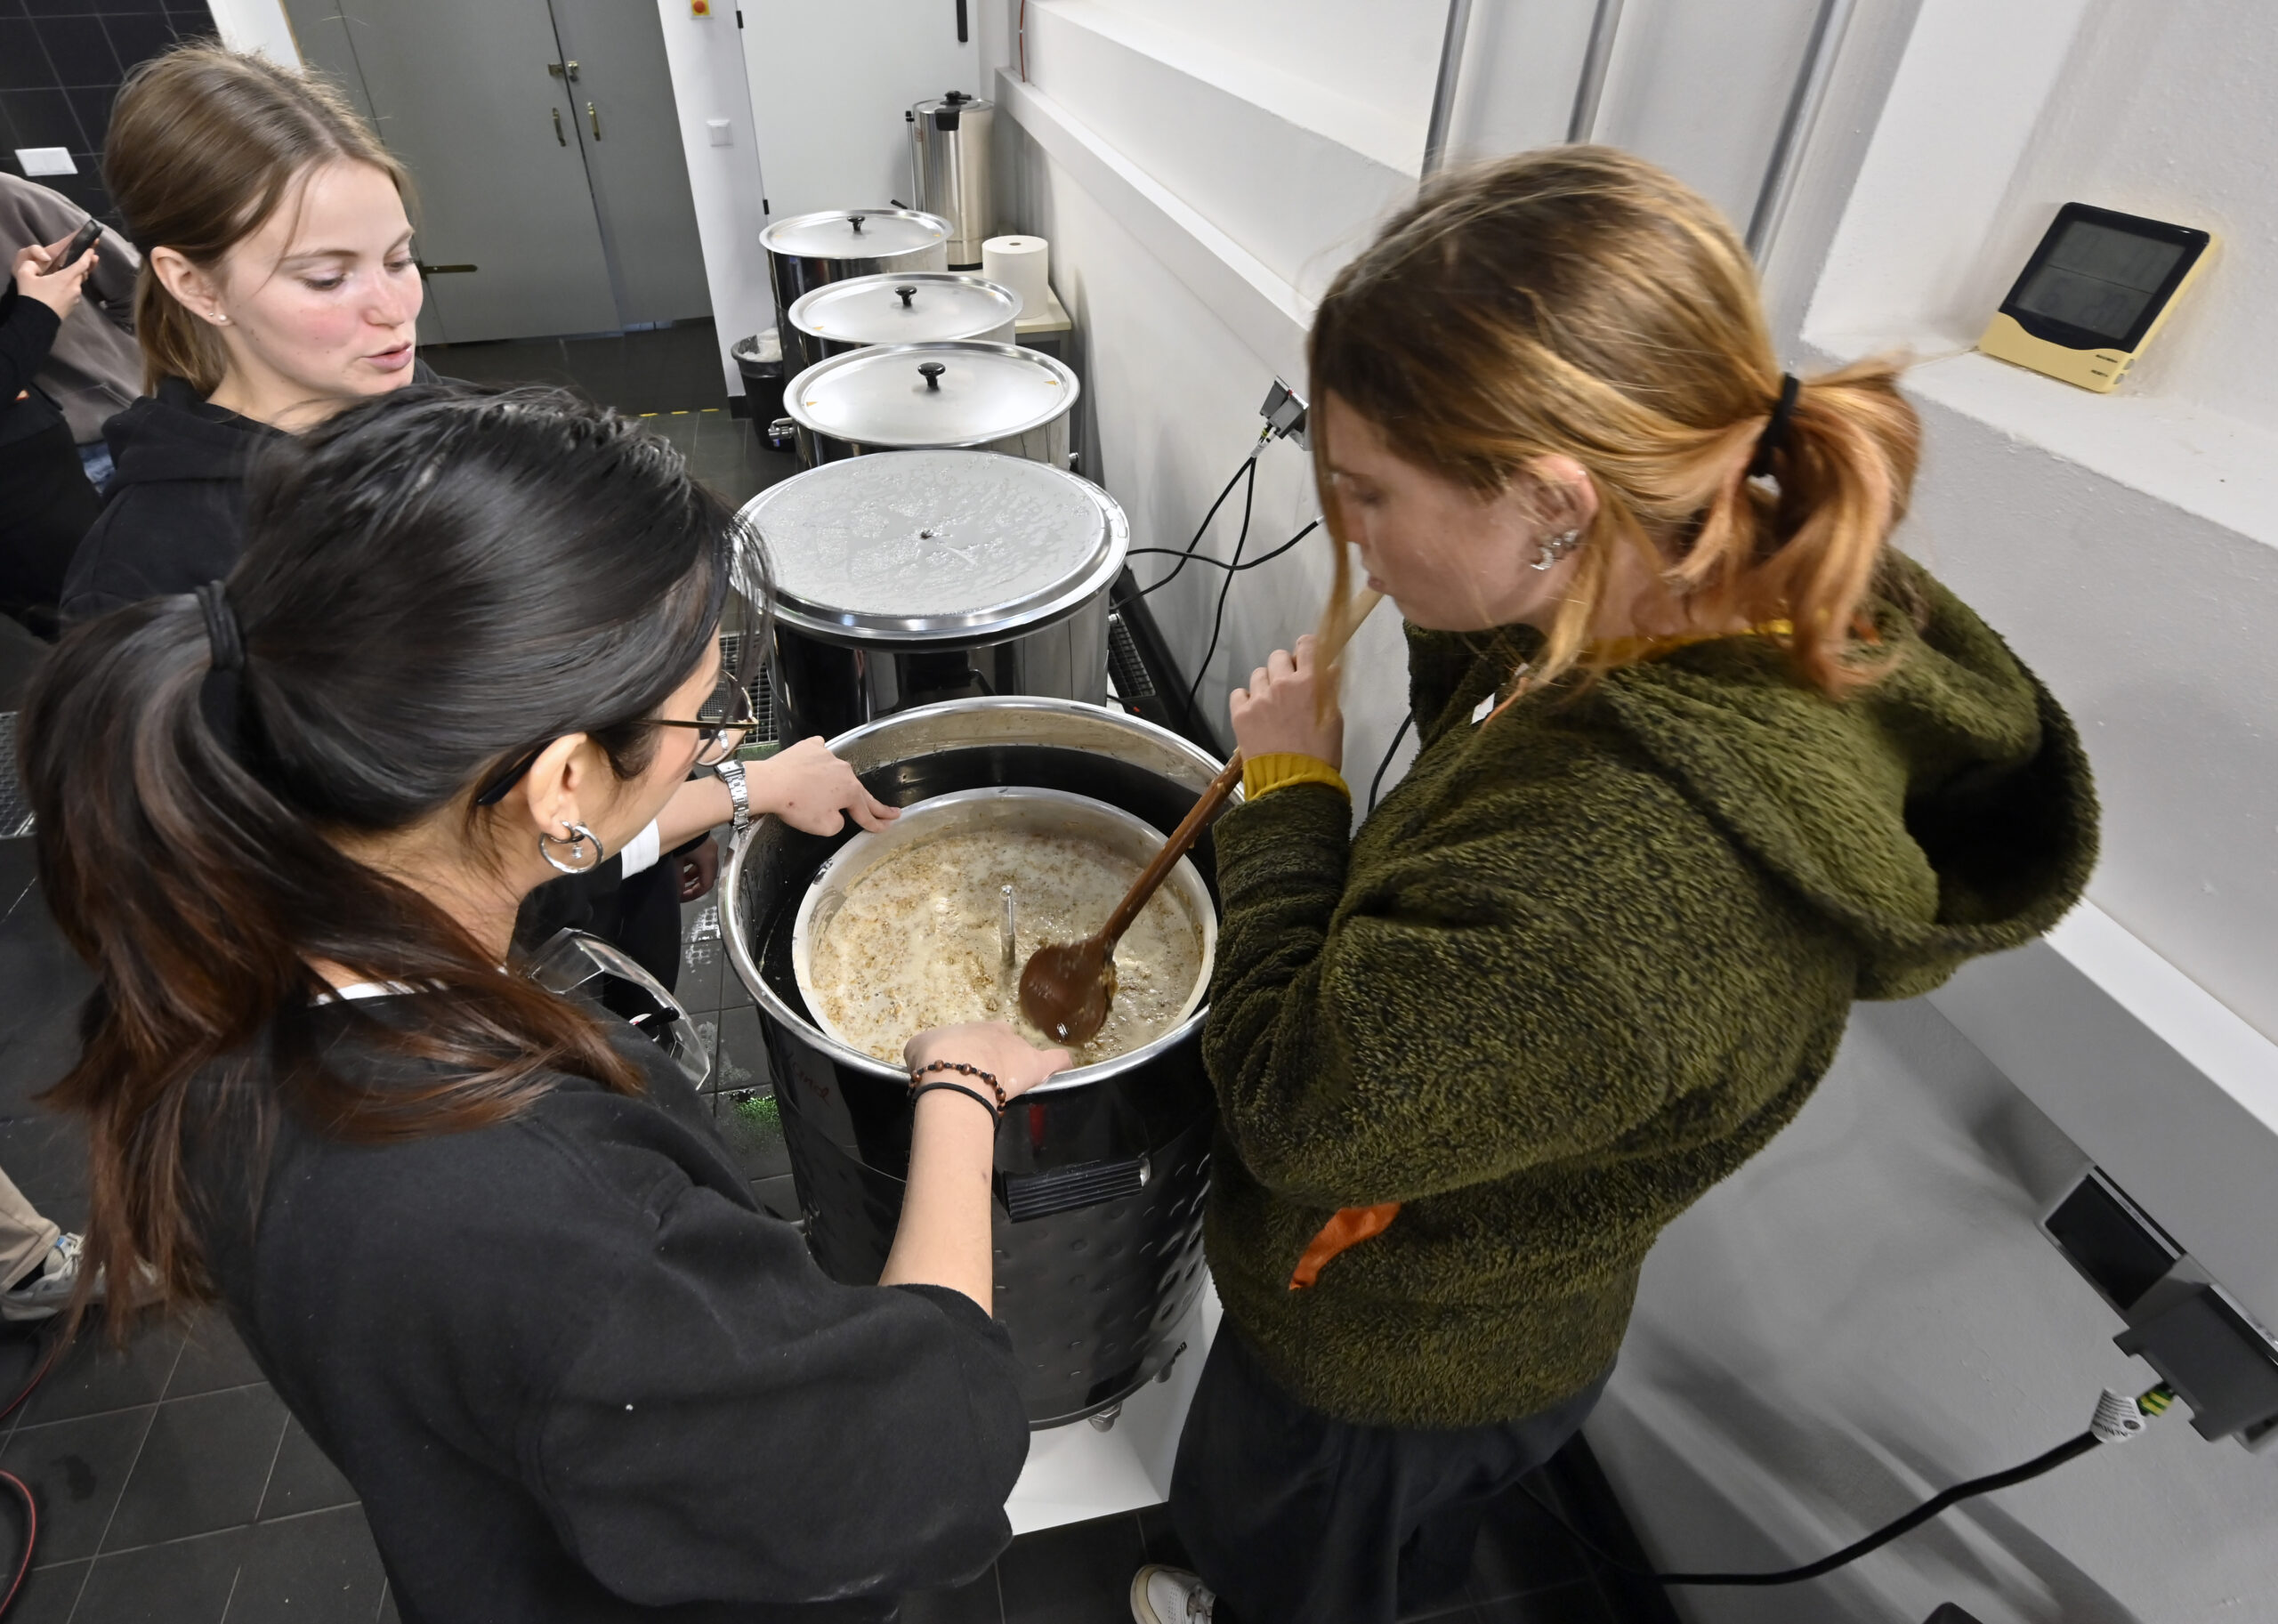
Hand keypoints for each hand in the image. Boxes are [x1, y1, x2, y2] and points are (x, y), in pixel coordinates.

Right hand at [12, 236, 95, 320]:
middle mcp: (75, 287)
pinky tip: (63, 285)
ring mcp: (76, 298)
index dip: (87, 256)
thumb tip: (35, 264)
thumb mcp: (25, 276)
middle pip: (82, 274)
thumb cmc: (33, 296)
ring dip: (77, 276)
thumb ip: (30, 265)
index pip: (82, 264)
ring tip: (71, 271)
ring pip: (78, 283)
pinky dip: (72, 286)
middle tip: (88, 257)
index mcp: (66, 278)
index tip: (92, 249)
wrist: (38, 321)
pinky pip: (74, 292)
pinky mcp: (73, 305)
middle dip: (85, 265)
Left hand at [675, 835, 718, 902]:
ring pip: (703, 868)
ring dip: (692, 876)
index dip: (694, 894)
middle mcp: (713, 855)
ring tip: (680, 879)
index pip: (706, 885)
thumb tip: (677, 894)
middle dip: (693, 885)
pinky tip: (681, 866)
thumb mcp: (676, 863)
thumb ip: (677, 880)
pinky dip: (692, 866)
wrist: (681, 818)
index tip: (682, 897)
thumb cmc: (681, 842)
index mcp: (709, 861)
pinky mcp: (703, 842)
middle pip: (706, 877)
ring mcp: (709, 847)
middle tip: (681, 890)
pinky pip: (700, 859)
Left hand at [751, 736, 899, 835]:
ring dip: (837, 782)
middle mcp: (844, 771)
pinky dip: (819, 760)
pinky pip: (820, 753)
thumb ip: (839, 823)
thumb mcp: (824, 827)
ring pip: (838, 772)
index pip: (867, 812)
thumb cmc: (797, 807)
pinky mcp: (810, 747)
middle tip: (892, 811)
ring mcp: (828, 755)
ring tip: (827, 791)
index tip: (888, 826)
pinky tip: (815, 764)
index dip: (877, 823)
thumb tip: (837, 814)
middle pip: (859, 791)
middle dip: (876, 804)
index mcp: (850, 791)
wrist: (770, 783)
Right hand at [905, 1022, 1071, 1103]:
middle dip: (996, 1057)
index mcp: (971, 1029)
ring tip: (1016, 1082)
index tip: (965, 1069)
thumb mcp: (918, 1049)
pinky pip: (1056, 1060)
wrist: (955, 1074)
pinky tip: (1066, 1067)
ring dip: (1021, 1065)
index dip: (971, 1054)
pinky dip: (1060, 1063)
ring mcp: (1020, 1047)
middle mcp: (998, 1032)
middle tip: (985, 1079)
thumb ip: (926, 1051)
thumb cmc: (936, 1059)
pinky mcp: (1037, 1065)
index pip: (976, 1039)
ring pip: (1026, 1052)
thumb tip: (925, 1059)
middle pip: (1002, 1043)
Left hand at [1229, 633, 1342, 767]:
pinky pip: (1239, 693)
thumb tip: (1328, 668)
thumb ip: (1329, 690)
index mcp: (1309, 682)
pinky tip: (1255, 714)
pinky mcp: (1240, 714)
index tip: (1305, 657)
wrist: (1294, 783)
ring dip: (1265, 685)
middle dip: (1284, 668)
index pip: (1306, 645)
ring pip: (1258, 675)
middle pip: (1278, 657)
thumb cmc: (1322, 753)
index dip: (1306, 648)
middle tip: (1288, 688)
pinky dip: (1246, 700)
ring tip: (1271, 706)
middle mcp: (1281, 684)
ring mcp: (1258, 698)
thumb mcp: (1334, 719)